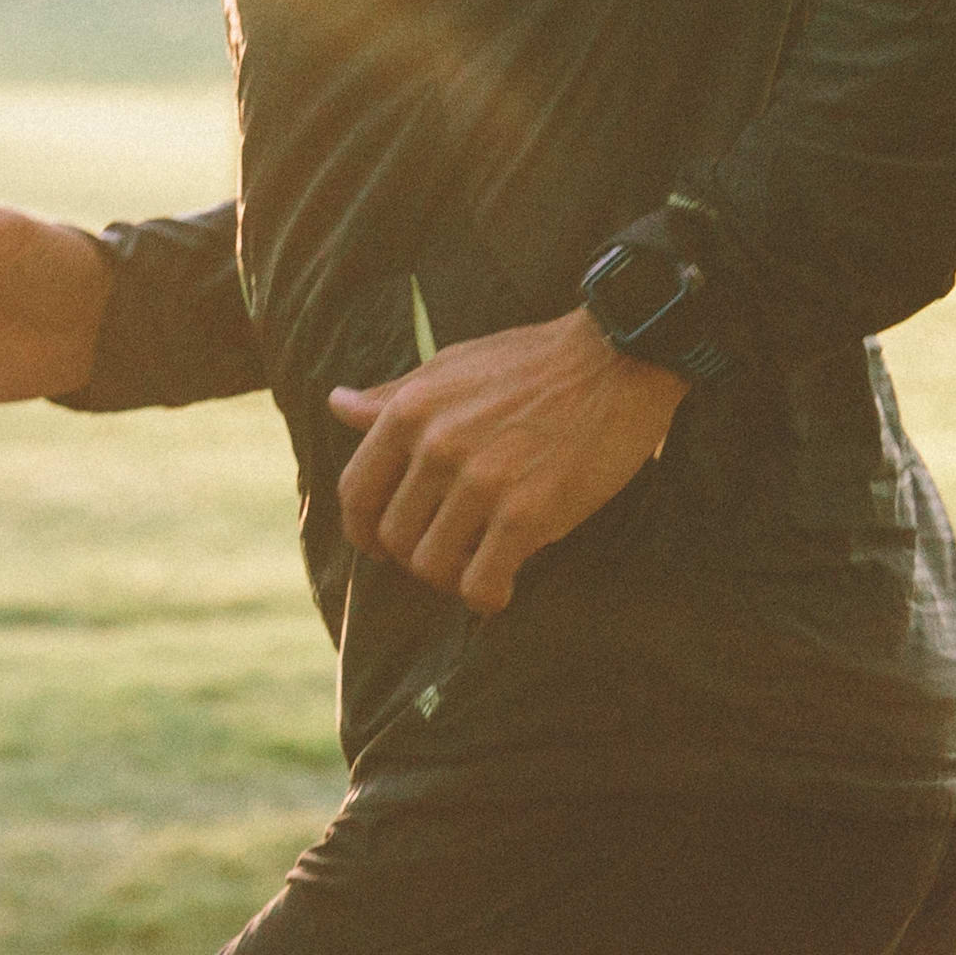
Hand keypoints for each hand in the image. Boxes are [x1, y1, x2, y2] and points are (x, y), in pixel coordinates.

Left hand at [330, 311, 687, 616]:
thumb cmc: (534, 362)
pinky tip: (501, 588)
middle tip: (449, 552)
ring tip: (477, 566)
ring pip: (432, 566)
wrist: (618, 358)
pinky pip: (482, 583)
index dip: (362, 529)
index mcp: (410, 412)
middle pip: (394, 537)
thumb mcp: (451, 366)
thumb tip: (337, 404)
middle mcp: (437, 448)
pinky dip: (486, 596)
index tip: (382, 545)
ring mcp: (482, 482)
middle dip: (415, 555)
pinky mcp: (528, 514)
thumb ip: (392, 396)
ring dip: (451, 578)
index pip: (356, 492)